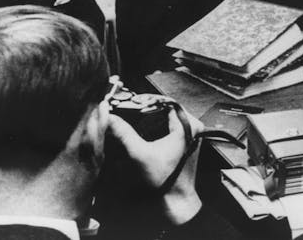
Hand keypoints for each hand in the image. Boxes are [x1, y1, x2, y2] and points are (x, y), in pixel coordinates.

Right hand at [108, 108, 204, 224]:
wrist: (176, 201)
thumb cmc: (163, 181)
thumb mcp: (139, 154)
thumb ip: (123, 134)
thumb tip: (108, 117)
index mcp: (188, 126)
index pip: (166, 102)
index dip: (147, 100)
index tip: (130, 103)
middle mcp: (194, 127)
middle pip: (168, 107)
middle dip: (147, 107)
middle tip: (129, 108)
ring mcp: (193, 134)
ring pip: (169, 116)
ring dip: (152, 115)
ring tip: (133, 116)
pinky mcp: (188, 141)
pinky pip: (172, 125)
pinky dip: (158, 125)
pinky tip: (143, 128)